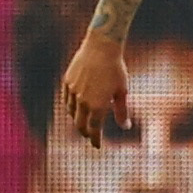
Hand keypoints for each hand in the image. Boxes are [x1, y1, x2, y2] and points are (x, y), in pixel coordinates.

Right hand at [60, 32, 129, 146]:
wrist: (101, 47)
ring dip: (77, 120)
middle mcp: (83, 101)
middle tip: (90, 135)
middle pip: (80, 124)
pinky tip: (75, 108)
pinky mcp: (67, 82)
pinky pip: (67, 100)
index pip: (94, 130)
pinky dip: (71, 108)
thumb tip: (125, 127)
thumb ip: (122, 111)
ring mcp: (73, 91)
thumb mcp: (122, 91)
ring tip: (83, 122)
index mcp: (98, 106)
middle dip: (85, 132)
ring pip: (72, 113)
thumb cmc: (116, 69)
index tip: (97, 146)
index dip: (95, 139)